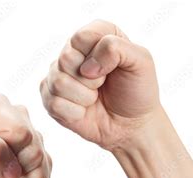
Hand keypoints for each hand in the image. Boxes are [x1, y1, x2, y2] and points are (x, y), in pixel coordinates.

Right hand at [40, 19, 159, 150]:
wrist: (131, 125)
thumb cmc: (137, 91)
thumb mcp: (141, 61)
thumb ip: (117, 48)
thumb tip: (86, 67)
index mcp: (94, 36)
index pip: (81, 37)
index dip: (97, 55)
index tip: (112, 68)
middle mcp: (73, 52)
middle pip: (65, 58)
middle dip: (90, 79)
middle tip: (103, 85)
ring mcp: (58, 75)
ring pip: (58, 82)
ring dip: (84, 97)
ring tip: (95, 98)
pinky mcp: (50, 98)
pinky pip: (53, 103)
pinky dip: (75, 112)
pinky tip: (84, 112)